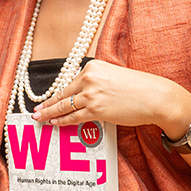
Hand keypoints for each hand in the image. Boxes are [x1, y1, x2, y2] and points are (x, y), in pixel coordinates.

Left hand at [31, 60, 190, 134]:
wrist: (155, 97)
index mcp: (92, 67)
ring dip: (50, 114)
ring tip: (40, 119)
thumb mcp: (113, 76)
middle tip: (36, 112)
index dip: (56, 94)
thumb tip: (81, 93)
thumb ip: (96, 81)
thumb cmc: (138, 88)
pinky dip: (62, 121)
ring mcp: (91, 94)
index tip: (47, 99)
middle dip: (47, 104)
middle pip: (62, 94)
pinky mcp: (96, 110)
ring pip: (64, 106)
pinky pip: (73, 117)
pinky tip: (55, 123)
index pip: (69, 83)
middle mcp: (89, 78)